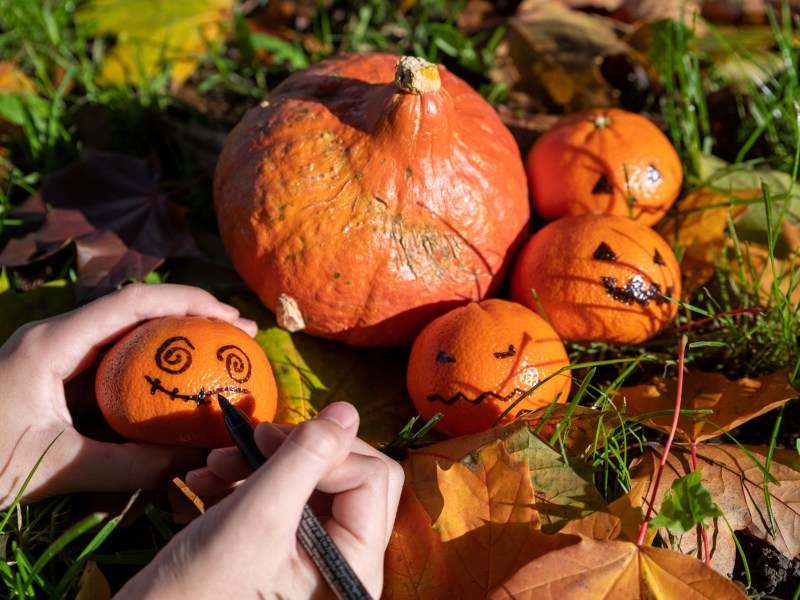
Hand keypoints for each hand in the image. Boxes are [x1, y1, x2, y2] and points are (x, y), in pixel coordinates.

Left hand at [0, 283, 256, 508]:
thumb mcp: (55, 467)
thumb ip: (125, 466)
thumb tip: (190, 464)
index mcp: (53, 342)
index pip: (133, 302)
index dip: (188, 302)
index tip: (230, 318)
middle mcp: (54, 337)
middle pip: (133, 310)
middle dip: (189, 316)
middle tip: (236, 334)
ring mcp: (50, 355)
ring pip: (122, 334)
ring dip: (169, 341)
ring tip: (214, 355)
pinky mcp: (48, 376)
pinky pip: (107, 363)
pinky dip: (145, 370)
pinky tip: (168, 389)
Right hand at [116, 402, 403, 598]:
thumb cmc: (198, 591)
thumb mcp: (256, 516)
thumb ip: (306, 458)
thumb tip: (346, 411)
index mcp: (355, 563)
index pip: (372, 476)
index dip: (325, 448)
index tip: (266, 438)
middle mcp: (347, 560)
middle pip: (352, 472)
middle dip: (298, 449)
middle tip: (252, 440)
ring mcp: (320, 555)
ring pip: (317, 480)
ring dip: (265, 462)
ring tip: (216, 465)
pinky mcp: (291, 549)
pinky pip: (289, 497)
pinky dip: (252, 481)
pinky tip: (210, 482)